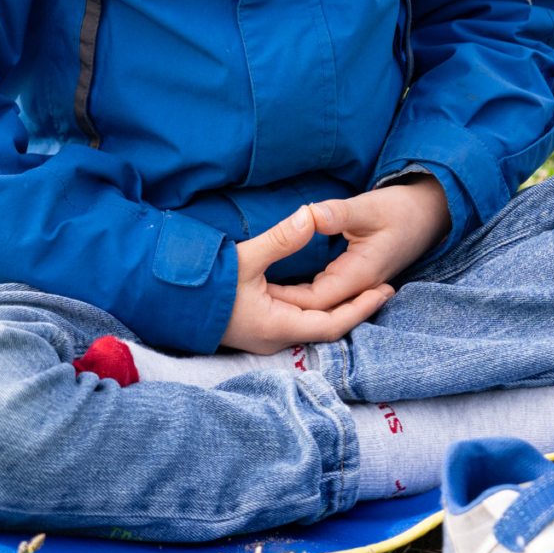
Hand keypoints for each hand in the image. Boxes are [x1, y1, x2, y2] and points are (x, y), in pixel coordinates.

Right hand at [220, 205, 396, 354]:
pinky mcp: (259, 329)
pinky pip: (298, 322)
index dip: (361, 307)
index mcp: (277, 326)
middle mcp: (276, 338)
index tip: (384, 290)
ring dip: (338, 308)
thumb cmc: (205, 285)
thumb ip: (280, 239)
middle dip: (356, 308)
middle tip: (383, 289)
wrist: (168, 303)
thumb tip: (311, 215)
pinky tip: (325, 294)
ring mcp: (266, 336)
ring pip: (313, 325)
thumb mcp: (245, 258)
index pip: (332, 323)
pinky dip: (318, 308)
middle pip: (327, 327)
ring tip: (362, 289)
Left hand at [268, 178, 450, 315]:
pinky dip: (305, 292)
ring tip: (256, 295)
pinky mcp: (356, 277)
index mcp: (360, 274)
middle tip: (245, 296)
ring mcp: (359, 284)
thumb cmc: (400, 209)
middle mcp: (359, 285)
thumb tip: (308, 214)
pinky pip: (327, 292)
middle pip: (316, 307)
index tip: (255, 290)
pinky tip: (283, 287)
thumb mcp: (367, 207)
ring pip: (321, 302)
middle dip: (283, 303)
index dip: (286, 297)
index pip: (316, 299)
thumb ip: (336, 213)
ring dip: (293, 300)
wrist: (430, 214)